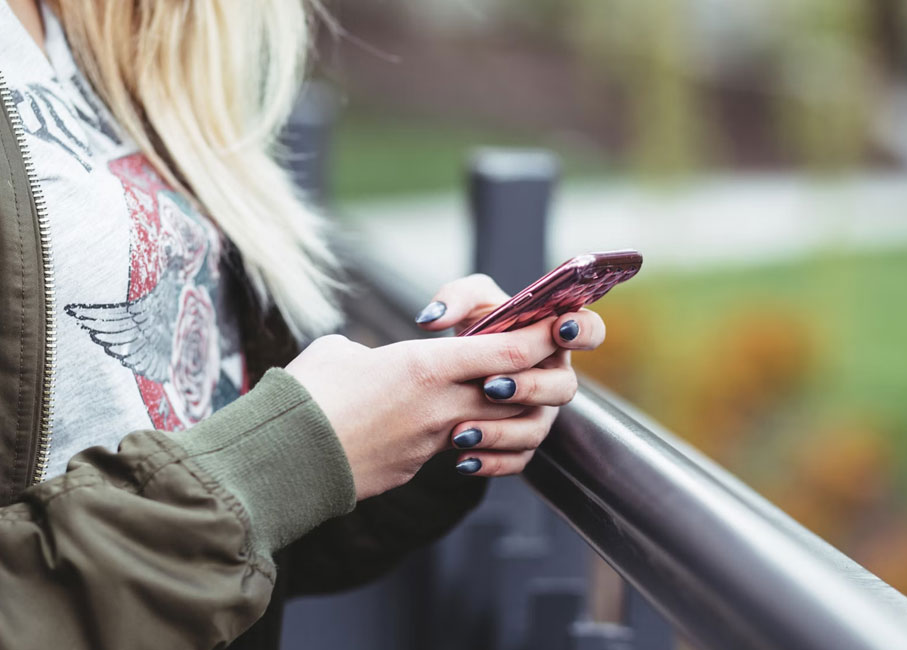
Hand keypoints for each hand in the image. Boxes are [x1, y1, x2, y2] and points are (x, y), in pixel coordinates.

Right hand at [286, 318, 575, 500]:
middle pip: (516, 391)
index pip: (509, 351)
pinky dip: (469, 439)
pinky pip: (461, 451)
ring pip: (495, 426)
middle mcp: (441, 406)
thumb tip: (371, 362)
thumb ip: (372, 352)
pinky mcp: (418, 468)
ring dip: (504, 412)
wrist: (283, 461)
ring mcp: (433, 442)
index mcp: (425, 366)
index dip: (540, 337)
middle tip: (531, 361)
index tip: (555, 325)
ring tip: (492, 397)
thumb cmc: (305, 395)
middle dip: (533, 376)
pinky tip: (453, 430)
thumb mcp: (339, 352)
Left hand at [414, 274, 605, 475]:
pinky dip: (490, 462)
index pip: (590, 331)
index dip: (583, 331)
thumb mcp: (467, 303)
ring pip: (536, 429)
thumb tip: (433, 319)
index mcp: (553, 336)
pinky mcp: (521, 443)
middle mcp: (554, 377)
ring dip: (501, 431)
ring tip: (462, 431)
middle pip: (564, 387)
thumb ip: (455, 298)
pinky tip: (463, 459)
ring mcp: (540, 413)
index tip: (559, 329)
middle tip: (491, 385)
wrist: (453, 370)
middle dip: (530, 387)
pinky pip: (517, 460)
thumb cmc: (474, 327)